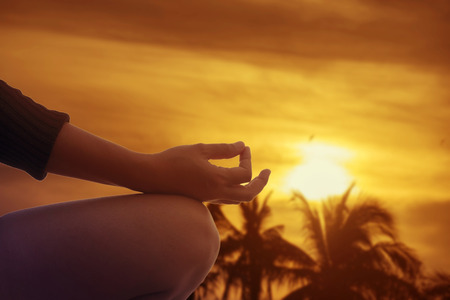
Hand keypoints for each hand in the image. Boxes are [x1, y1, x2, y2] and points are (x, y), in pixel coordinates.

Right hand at [140, 142, 270, 203]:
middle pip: (249, 194)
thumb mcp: (200, 150)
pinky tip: (232, 179)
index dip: (247, 158)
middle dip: (260, 183)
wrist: (150, 177)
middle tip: (267, 172)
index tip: (242, 147)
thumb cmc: (173, 160)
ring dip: (250, 188)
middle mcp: (216, 193)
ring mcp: (209, 198)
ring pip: (238, 199)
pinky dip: (236, 190)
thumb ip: (223, 149)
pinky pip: (227, 199)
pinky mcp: (203, 199)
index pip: (244, 173)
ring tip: (254, 177)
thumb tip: (242, 146)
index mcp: (217, 180)